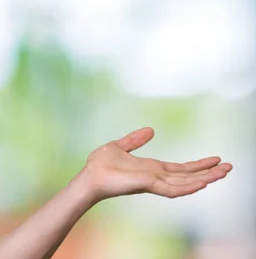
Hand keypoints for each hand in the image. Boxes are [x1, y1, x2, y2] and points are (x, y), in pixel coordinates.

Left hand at [79, 127, 231, 203]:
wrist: (89, 175)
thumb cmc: (100, 164)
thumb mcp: (120, 146)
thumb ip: (135, 140)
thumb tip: (151, 130)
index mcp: (151, 168)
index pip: (181, 168)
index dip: (198, 165)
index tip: (215, 160)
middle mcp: (156, 177)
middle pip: (188, 176)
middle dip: (208, 172)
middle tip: (229, 167)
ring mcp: (153, 182)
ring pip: (185, 183)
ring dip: (205, 178)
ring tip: (224, 172)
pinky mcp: (147, 185)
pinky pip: (172, 189)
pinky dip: (187, 186)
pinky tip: (202, 182)